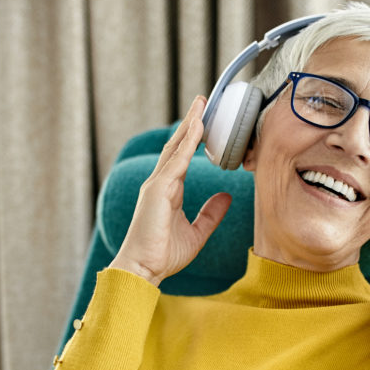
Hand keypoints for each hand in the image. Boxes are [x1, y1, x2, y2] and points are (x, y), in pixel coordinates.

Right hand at [108, 96, 231, 286]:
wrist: (143, 269)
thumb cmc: (163, 254)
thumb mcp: (197, 232)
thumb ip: (210, 214)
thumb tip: (225, 197)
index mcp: (168, 191)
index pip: (182, 157)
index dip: (194, 138)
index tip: (205, 120)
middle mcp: (161, 183)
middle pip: (177, 145)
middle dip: (191, 123)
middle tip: (203, 101)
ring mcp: (157, 184)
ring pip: (176, 148)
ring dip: (189, 125)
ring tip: (201, 104)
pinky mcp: (157, 190)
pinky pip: (176, 161)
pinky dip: (187, 143)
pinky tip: (197, 127)